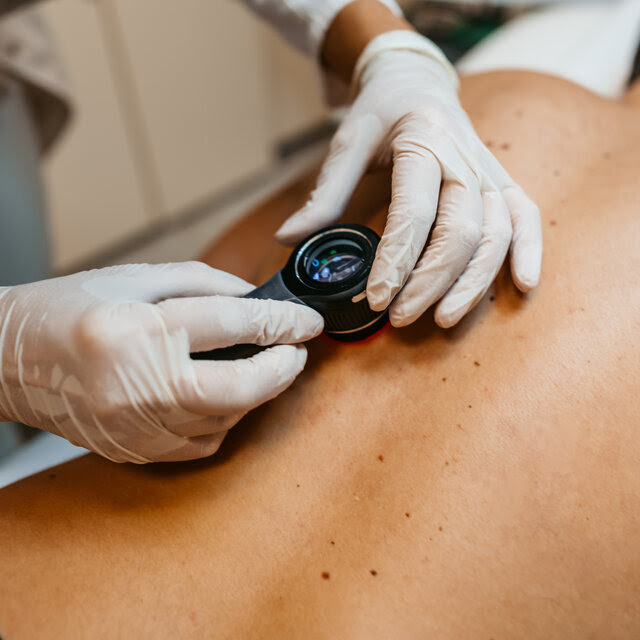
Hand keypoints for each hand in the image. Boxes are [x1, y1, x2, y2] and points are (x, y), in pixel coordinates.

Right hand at [0, 262, 322, 462]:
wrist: (7, 360)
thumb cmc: (68, 308)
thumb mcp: (134, 278)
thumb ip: (203, 284)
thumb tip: (256, 300)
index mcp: (135, 328)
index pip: (231, 325)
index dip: (281, 322)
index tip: (307, 321)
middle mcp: (135, 384)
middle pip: (238, 388)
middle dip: (282, 370)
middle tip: (297, 352)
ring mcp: (134, 427)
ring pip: (226, 419)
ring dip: (256, 393)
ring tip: (262, 367)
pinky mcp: (134, 450)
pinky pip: (202, 443)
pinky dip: (225, 418)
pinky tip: (224, 395)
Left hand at [277, 35, 541, 327]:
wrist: (417, 82)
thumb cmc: (381, 113)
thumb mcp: (347, 143)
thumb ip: (324, 195)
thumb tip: (287, 238)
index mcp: (423, 141)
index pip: (415, 212)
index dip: (397, 261)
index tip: (376, 298)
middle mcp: (464, 157)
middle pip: (461, 230)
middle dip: (430, 281)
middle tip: (400, 316)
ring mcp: (489, 171)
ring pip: (496, 233)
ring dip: (473, 282)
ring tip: (443, 318)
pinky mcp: (502, 182)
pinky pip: (526, 217)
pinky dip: (529, 251)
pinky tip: (523, 285)